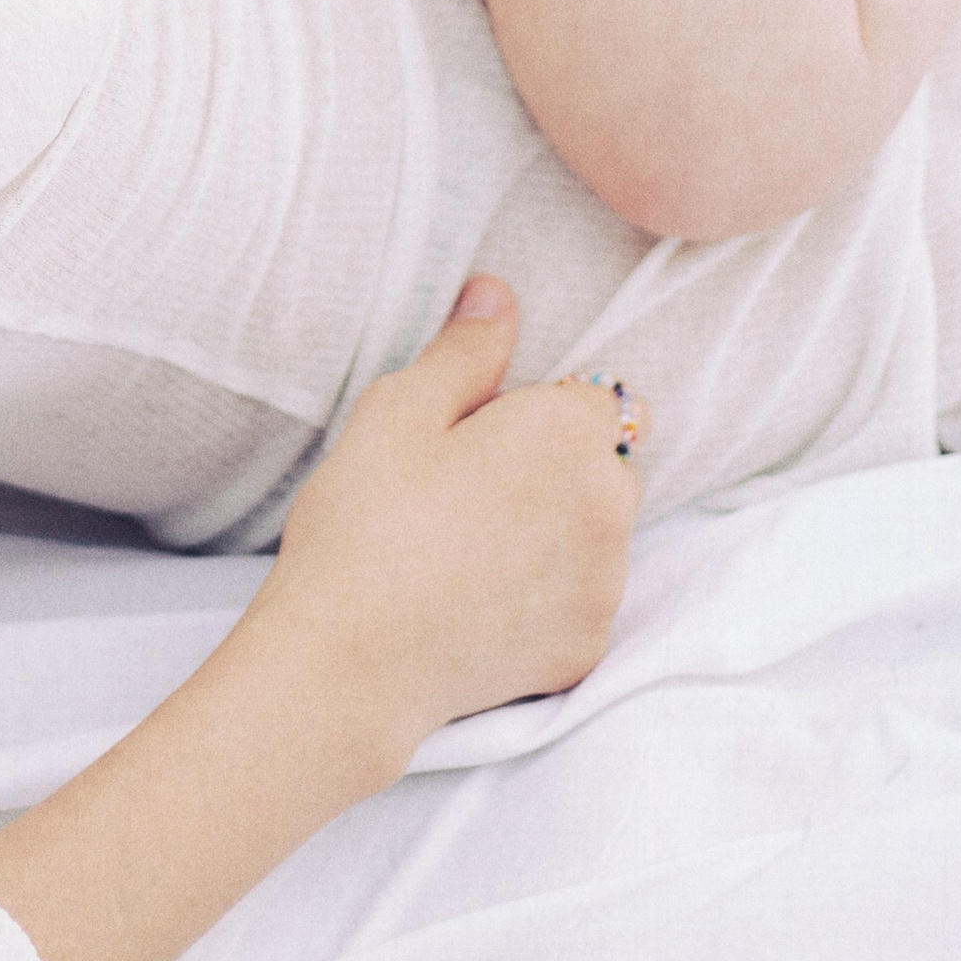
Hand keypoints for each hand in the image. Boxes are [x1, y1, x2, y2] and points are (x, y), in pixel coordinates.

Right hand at [0, 276, 635, 960]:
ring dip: (560, 528)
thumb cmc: (364, 524)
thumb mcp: (399, 411)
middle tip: (465, 492)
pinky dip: (548, 593)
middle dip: (560, 465)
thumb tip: (499, 294)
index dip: (535, 408)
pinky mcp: (587, 647)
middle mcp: (611, 506)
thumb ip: (467, 349)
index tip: (477, 438)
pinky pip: (583, 598)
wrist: (349, 665)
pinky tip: (478, 600)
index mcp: (571, 434)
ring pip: (602, 531)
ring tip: (468, 550)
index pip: (597, 393)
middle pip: (609, 461)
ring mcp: (605, 585)